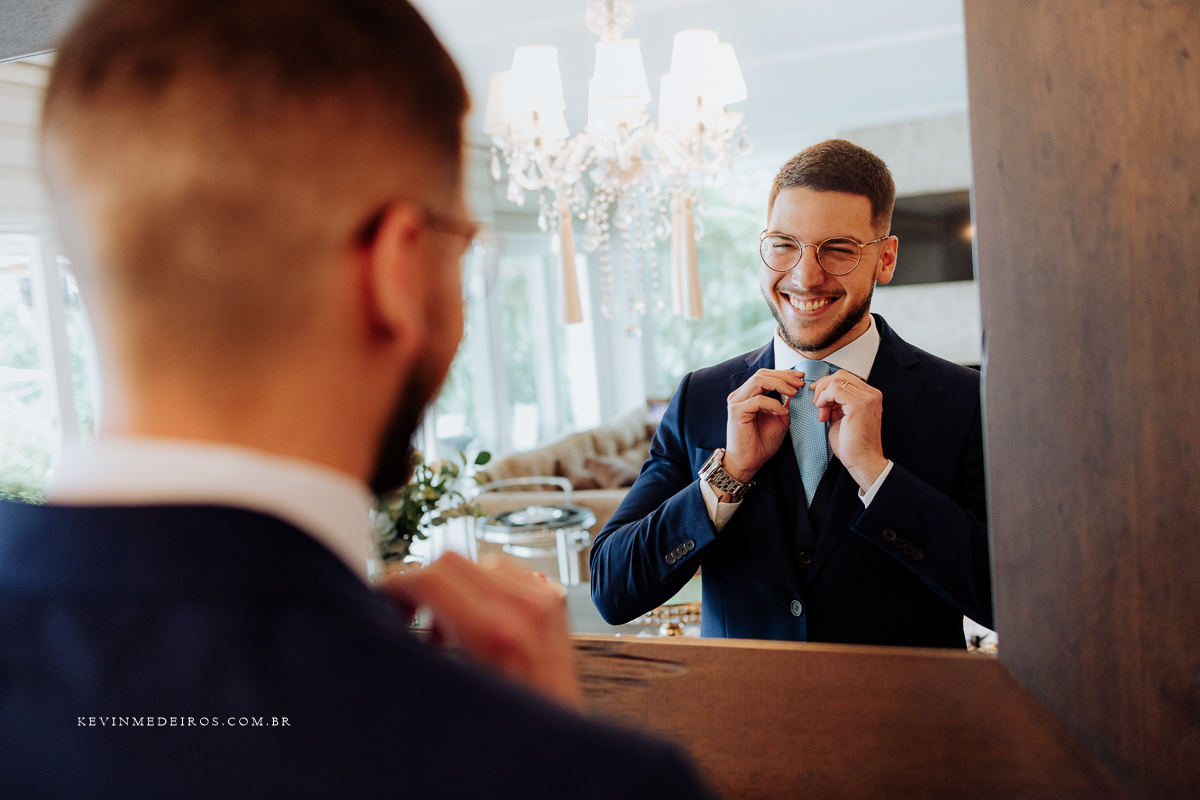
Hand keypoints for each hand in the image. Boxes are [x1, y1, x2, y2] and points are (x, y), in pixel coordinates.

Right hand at [383, 552, 582, 709]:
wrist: (559, 738)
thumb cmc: (506, 725)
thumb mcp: (455, 686)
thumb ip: (421, 646)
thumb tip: (388, 612)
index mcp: (495, 631)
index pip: (432, 579)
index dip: (398, 586)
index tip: (384, 600)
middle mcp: (524, 608)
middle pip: (452, 562)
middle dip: (422, 585)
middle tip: (411, 616)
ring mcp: (544, 600)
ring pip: (478, 563)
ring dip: (454, 587)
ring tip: (449, 630)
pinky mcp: (554, 599)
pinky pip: (506, 572)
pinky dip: (484, 588)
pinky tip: (479, 622)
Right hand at [724, 368, 806, 482]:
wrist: (748, 462)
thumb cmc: (761, 443)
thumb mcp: (780, 418)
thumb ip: (786, 404)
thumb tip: (797, 390)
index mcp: (748, 395)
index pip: (765, 375)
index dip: (784, 373)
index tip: (801, 378)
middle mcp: (740, 395)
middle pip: (762, 374)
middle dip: (784, 376)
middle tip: (800, 383)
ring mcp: (736, 402)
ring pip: (759, 381)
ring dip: (780, 384)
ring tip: (794, 393)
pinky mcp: (737, 412)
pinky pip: (758, 400)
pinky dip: (773, 403)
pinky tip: (783, 412)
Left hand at [810, 370, 888, 491]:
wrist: (862, 461)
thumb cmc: (853, 445)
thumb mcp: (841, 418)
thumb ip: (835, 404)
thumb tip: (822, 395)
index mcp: (869, 397)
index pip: (845, 378)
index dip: (827, 385)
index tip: (818, 397)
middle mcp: (872, 394)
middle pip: (840, 375)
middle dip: (823, 387)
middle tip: (817, 404)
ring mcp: (867, 398)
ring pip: (836, 380)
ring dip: (823, 395)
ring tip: (822, 413)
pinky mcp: (859, 404)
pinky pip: (835, 389)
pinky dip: (824, 398)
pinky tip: (823, 413)